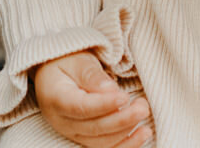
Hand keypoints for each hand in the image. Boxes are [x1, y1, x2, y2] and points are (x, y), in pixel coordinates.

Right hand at [32, 50, 151, 147]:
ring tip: (143, 111)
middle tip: (142, 106)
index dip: (104, 105)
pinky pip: (106, 147)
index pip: (81, 108)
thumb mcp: (78, 61)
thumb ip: (92, 75)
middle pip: (94, 128)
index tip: (124, 97)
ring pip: (102, 142)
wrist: (56, 74)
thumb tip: (110, 90)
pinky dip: (126, 144)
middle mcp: (62, 121)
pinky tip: (142, 135)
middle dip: (122, 119)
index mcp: (56, 98)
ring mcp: (73, 133)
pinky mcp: (85, 138)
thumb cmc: (67, 63)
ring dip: (126, 130)